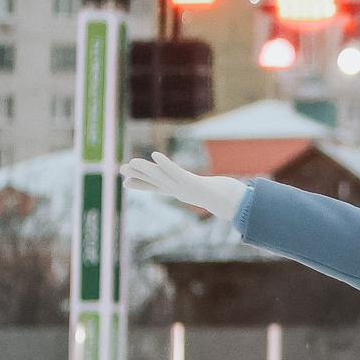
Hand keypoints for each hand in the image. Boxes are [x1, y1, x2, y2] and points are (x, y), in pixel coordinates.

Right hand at [123, 151, 244, 219]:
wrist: (239, 204)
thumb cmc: (226, 197)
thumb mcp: (210, 192)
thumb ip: (204, 190)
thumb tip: (200, 188)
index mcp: (182, 192)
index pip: (158, 188)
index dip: (142, 185)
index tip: (126, 183)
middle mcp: (181, 192)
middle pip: (156, 182)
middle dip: (138, 176)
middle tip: (120, 170)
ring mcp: (186, 188)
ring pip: (162, 178)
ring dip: (146, 170)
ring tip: (131, 162)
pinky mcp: (194, 183)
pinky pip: (177, 172)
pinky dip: (165, 164)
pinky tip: (155, 155)